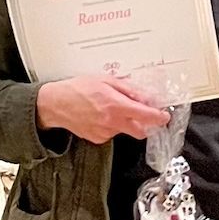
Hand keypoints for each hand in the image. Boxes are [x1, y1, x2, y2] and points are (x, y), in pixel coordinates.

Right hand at [35, 75, 169, 143]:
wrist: (55, 104)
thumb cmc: (77, 89)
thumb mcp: (106, 80)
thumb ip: (129, 89)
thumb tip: (146, 97)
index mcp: (116, 106)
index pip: (147, 116)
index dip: (159, 117)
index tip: (164, 115)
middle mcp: (112, 122)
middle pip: (141, 131)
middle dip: (146, 125)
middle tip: (142, 114)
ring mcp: (104, 133)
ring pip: (125, 131)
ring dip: (125, 122)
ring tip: (111, 108)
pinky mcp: (97, 138)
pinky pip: (111, 134)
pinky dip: (112, 126)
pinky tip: (101, 115)